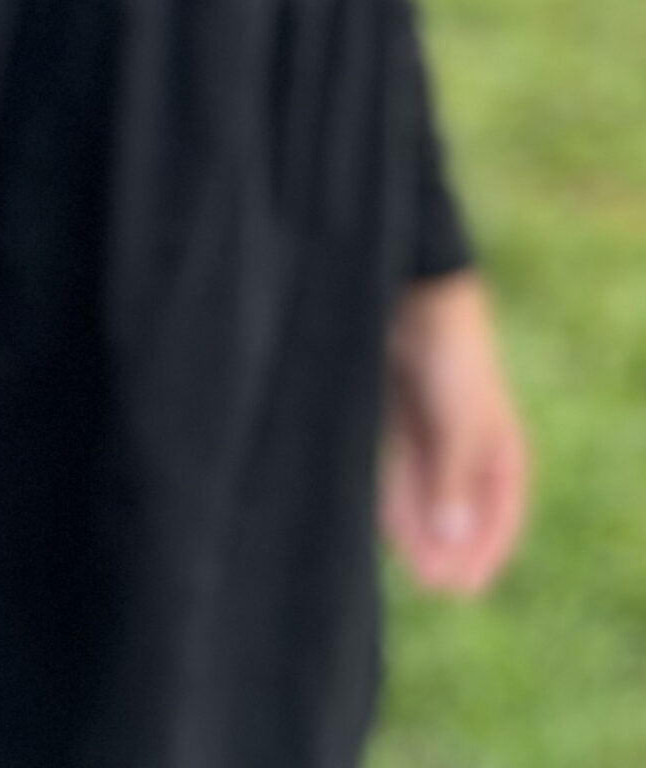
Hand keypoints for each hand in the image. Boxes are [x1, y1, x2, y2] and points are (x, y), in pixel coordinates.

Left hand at [380, 271, 529, 594]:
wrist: (414, 297)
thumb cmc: (450, 358)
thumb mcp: (459, 426)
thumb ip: (452, 482)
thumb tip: (451, 539)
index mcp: (502, 449)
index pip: (501, 515)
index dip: (485, 553)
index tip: (462, 588)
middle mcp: (469, 444)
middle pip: (460, 509)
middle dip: (446, 548)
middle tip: (428, 585)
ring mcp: (434, 432)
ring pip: (427, 494)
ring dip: (418, 529)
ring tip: (407, 565)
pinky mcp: (400, 418)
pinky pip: (400, 471)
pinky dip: (395, 499)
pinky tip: (383, 527)